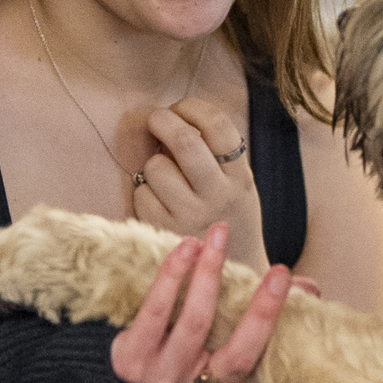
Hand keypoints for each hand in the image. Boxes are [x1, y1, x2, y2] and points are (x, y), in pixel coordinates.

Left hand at [112, 223, 301, 382]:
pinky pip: (156, 311)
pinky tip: (186, 249)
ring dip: (209, 275)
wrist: (124, 358)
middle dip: (262, 310)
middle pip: (236, 355)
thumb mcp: (222, 339)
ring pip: (194, 324)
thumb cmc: (183, 342)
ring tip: (218, 237)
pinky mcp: (129, 362)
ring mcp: (160, 382)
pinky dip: (174, 275)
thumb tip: (308, 288)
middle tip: (280, 272)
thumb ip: (267, 317)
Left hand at [135, 97, 266, 270]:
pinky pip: (142, 193)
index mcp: (240, 179)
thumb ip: (217, 155)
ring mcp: (191, 216)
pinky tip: (158, 202)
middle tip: (156, 119)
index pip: (219, 126)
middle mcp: (219, 196)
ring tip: (165, 177)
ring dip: (154, 164)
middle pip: (184, 141)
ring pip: (157, 166)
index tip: (181, 107)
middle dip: (163, 120)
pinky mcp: (165, 232)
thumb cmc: (227, 219)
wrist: (232, 275)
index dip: (193, 107)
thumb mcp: (238, 186)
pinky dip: (145, 192)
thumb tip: (175, 116)